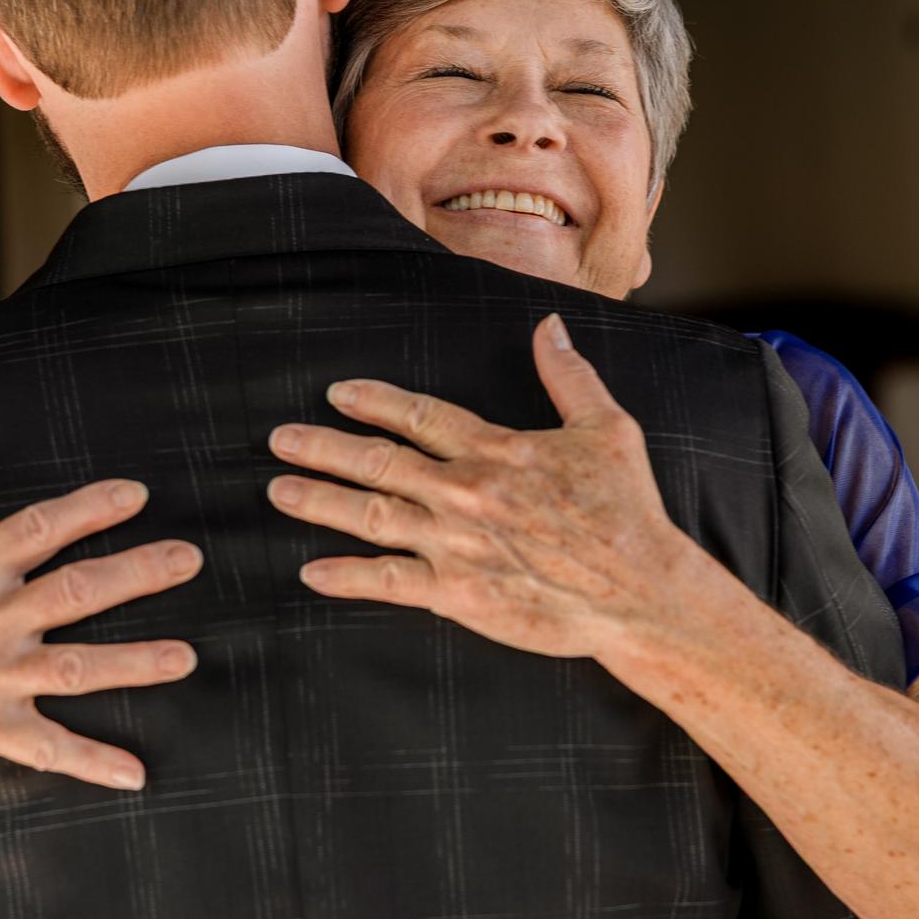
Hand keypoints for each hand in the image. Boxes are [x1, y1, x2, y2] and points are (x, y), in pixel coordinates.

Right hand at [0, 436, 201, 791]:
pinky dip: (91, 762)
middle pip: (75, 591)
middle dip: (138, 573)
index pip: (36, 528)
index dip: (89, 508)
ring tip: (187, 656)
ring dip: (135, 663)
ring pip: (75, 667)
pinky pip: (45, 747)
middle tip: (191, 560)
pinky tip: (136, 773)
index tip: (139, 495)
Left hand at [265, 313, 695, 661]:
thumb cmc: (628, 511)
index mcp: (497, 450)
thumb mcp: (608, 428)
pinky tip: (312, 572)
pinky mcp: (459, 594)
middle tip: (279, 440)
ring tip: (278, 491)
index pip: (420, 416)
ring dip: (319, 501)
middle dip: (322, 448)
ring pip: (370, 516)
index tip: (336, 393)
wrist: (640, 591)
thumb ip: (568, 375)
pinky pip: (389, 582)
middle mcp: (466, 492)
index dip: (373, 401)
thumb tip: (548, 325)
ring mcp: (457, 544)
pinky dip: (347, 577)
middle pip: (377, 463)